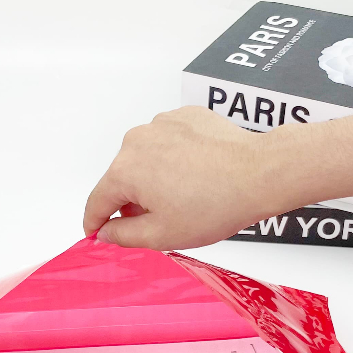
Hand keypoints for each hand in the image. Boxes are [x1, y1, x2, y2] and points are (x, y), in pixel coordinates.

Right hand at [82, 106, 311, 249]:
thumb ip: (124, 235)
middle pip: (122, 178)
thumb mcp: (162, 235)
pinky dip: (174, 159)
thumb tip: (105, 232)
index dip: (94, 223)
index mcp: (124, 171)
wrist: (258, 174)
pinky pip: (168, 142)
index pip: (98, 201)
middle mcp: (136, 141)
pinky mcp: (184, 116)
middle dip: (132, 201)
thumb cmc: (213, 206)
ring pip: (146, 159)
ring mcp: (161, 124)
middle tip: (156, 222)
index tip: (95, 233)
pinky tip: (196, 175)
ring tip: (182, 197)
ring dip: (154, 178)